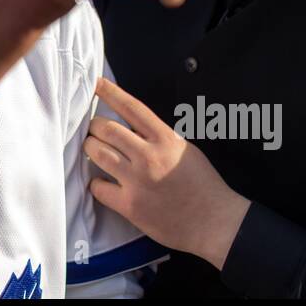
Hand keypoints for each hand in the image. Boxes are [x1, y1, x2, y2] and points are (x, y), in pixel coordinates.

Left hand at [84, 77, 250, 270]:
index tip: (95, 83)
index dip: (110, 92)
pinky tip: (102, 182)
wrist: (214, 222)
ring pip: (96, 153)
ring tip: (94, 149)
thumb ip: (158, 136)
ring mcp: (137, 181)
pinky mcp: (130, 205)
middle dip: (95, 126)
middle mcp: (149, 156)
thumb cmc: (202, 185)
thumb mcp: (185, 149)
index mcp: (165, 139)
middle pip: (105, 128)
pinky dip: (96, 182)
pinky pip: (98, 187)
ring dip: (90, 148)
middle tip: (95, 130)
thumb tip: (132, 126)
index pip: (131, 108)